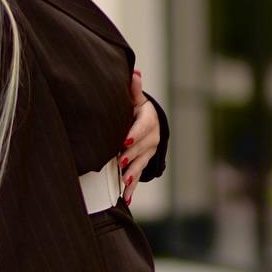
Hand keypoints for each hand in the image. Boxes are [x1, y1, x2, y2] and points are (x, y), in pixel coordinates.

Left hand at [118, 69, 159, 206]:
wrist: (148, 124)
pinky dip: (132, 189)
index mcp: (149, 121)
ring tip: (124, 180)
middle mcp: (152, 138)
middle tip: (119, 162)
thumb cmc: (135, 109)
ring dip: (132, 174)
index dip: (134, 134)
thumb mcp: (135, 99)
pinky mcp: (143, 165)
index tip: (124, 141)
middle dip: (131, 155)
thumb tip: (134, 72)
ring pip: (141, 164)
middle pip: (142, 148)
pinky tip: (126, 199)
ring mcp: (148, 154)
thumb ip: (133, 89)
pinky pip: (138, 178)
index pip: (142, 127)